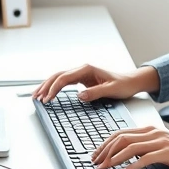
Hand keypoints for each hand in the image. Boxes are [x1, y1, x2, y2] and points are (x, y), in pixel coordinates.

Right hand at [31, 65, 159, 102]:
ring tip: (37, 96)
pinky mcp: (82, 80)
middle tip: (37, 97)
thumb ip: (96, 93)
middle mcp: (82, 69)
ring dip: (47, 86)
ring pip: (59, 78)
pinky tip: (49, 94)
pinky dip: (55, 88)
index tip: (48, 99)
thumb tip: (80, 96)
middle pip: (58, 76)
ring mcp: (81, 74)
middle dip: (46, 86)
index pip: (65, 78)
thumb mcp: (111, 90)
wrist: (131, 82)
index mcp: (87, 69)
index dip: (54, 88)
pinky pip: (64, 82)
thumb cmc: (123, 84)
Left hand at [91, 126, 168, 168]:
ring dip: (115, 158)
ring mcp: (160, 142)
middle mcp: (152, 133)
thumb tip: (125, 155)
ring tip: (106, 167)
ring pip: (131, 147)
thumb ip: (144, 146)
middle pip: (122, 138)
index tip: (96, 155)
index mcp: (148, 129)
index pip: (120, 133)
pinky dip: (135, 164)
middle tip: (96, 163)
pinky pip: (147, 158)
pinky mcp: (167, 152)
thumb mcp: (159, 144)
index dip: (105, 144)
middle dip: (106, 151)